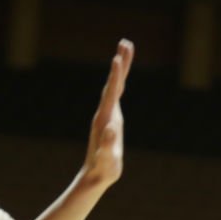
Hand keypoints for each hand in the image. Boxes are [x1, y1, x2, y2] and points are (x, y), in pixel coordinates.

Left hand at [81, 40, 133, 188]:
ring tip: (125, 51)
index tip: (117, 58)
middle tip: (125, 43)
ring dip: (121, 69)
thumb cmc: (104, 169)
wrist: (95, 176)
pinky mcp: (111, 119)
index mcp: (106, 118)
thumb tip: (110, 129)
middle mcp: (105, 113)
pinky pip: (117, 95)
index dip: (116, 76)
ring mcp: (108, 115)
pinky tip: (122, 78)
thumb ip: (107, 145)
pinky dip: (121, 82)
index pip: (112, 93)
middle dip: (121, 64)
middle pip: (114, 83)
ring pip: (115, 86)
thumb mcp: (107, 159)